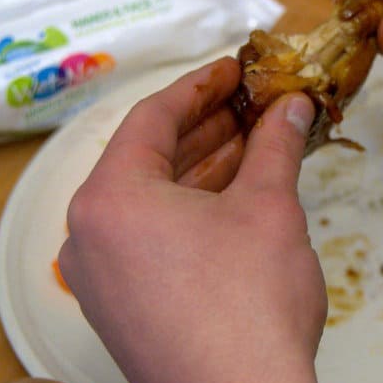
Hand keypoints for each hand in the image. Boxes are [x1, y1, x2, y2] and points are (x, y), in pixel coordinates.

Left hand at [58, 57, 325, 382]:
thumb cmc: (248, 311)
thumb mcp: (269, 207)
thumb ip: (277, 146)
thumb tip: (291, 110)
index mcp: (109, 199)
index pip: (152, 118)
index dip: (200, 87)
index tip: (232, 71)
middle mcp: (91, 235)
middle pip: (151, 159)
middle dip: (208, 129)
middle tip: (251, 106)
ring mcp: (102, 277)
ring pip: (153, 201)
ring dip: (204, 170)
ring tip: (253, 144)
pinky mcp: (123, 308)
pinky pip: (153, 238)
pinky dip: (192, 211)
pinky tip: (235, 196)